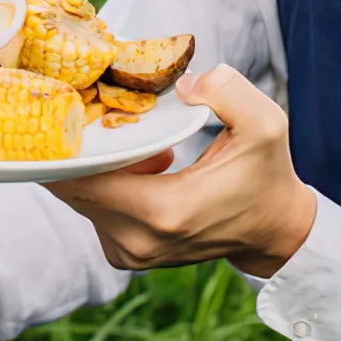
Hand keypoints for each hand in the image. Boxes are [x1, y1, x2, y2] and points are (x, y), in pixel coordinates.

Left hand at [45, 66, 317, 277]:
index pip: (80, 178)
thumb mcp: (264, 123)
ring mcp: (131, 253)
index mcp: (165, 210)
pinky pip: (94, 211)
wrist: (275, 232)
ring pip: (80, 198)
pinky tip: (139, 165)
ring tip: (130, 140)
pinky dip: (103, 184)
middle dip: (73, 149)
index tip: (69, 109)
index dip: (65, 143)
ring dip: (92, 165)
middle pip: (70, 187)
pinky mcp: (128, 255)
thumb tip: (180, 84)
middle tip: (90, 112)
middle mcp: (139, 239)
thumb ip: (227, 90)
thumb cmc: (267, 176)